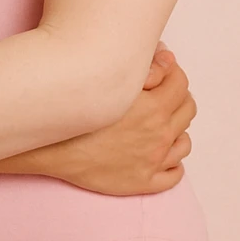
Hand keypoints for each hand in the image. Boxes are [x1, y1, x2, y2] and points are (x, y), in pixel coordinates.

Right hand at [29, 50, 194, 194]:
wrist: (52, 148)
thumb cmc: (78, 113)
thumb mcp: (112, 81)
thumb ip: (146, 68)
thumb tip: (168, 58)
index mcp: (154, 108)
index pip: (181, 83)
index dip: (173, 72)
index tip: (162, 71)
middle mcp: (159, 135)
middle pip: (187, 110)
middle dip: (177, 97)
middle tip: (161, 93)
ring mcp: (154, 161)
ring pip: (184, 143)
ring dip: (177, 129)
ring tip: (160, 123)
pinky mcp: (143, 182)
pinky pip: (174, 175)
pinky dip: (173, 163)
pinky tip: (160, 153)